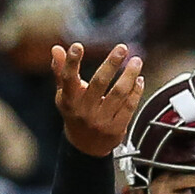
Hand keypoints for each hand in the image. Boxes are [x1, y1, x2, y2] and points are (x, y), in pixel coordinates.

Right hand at [50, 42, 142, 156]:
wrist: (86, 147)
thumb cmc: (76, 113)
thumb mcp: (65, 95)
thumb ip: (61, 72)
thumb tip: (56, 48)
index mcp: (69, 101)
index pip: (68, 79)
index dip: (72, 62)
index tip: (78, 46)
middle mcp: (84, 112)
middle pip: (99, 83)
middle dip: (111, 63)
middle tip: (122, 48)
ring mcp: (101, 122)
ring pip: (118, 93)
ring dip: (129, 75)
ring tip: (137, 61)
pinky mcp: (116, 129)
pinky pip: (129, 106)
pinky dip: (136, 91)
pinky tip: (138, 80)